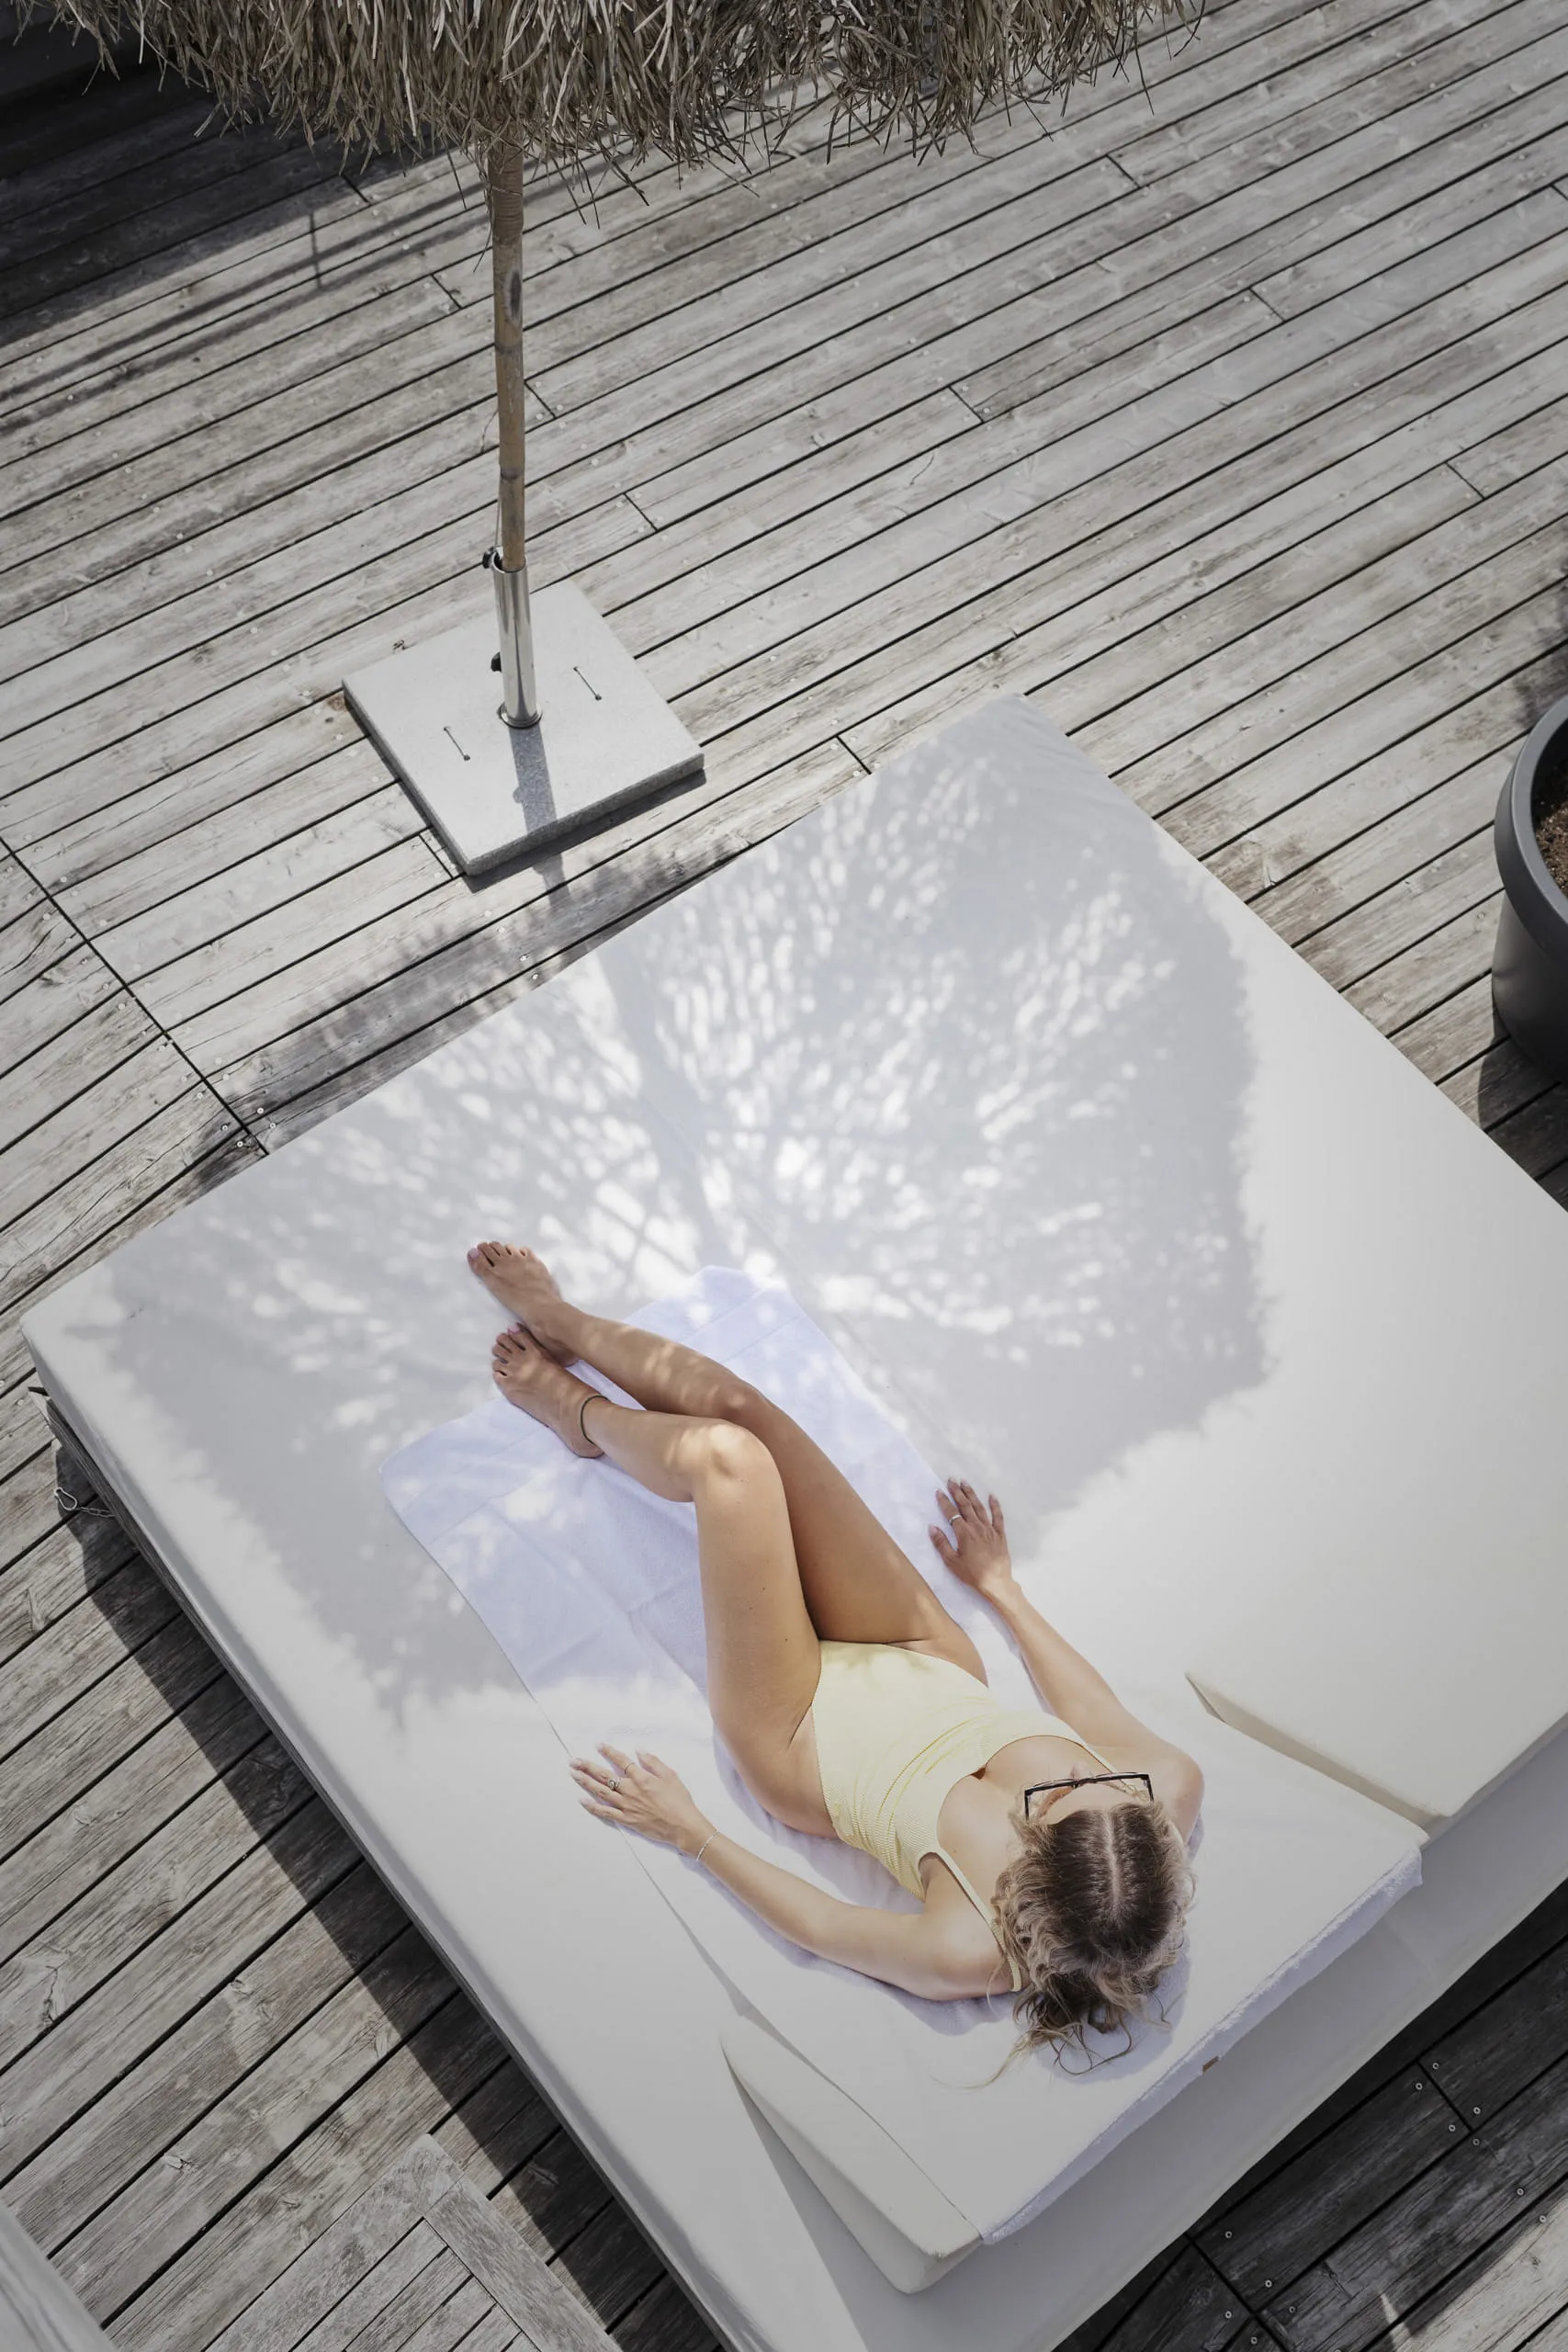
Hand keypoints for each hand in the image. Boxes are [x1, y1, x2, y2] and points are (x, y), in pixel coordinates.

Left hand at [570, 1743, 713, 1856]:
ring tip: (574, 1775)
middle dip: (588, 1767)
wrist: (682, 1826)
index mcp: (641, 1778)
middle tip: (573, 1761)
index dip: (609, 1752)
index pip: (621, 1761)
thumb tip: (638, 1750)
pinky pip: (605, 1812)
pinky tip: (582, 1800)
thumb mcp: (670, 1775)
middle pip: (604, 1776)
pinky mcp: (626, 1819)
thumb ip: (653, 1762)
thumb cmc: (679, 1800)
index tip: (598, 1745)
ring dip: (586, 1782)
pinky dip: (592, 1806)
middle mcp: (630, 1790)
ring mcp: (626, 1806)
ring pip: (601, 1792)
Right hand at [929, 1479, 1013, 1600]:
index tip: (939, 1491)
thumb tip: (932, 1527)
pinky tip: (992, 1496)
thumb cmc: (972, 1574)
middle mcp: (977, 1527)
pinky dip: (995, 1505)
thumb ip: (942, 1544)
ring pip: (980, 1507)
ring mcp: (990, 1529)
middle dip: (957, 1492)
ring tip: (965, 1483)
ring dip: (972, 1494)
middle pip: (966, 1506)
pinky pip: (998, 1517)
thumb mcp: (952, 1562)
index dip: (945, 1502)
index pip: (952, 1513)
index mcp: (964, 1533)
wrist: (996, 1582)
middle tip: (951, 1480)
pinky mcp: (1000, 1534)